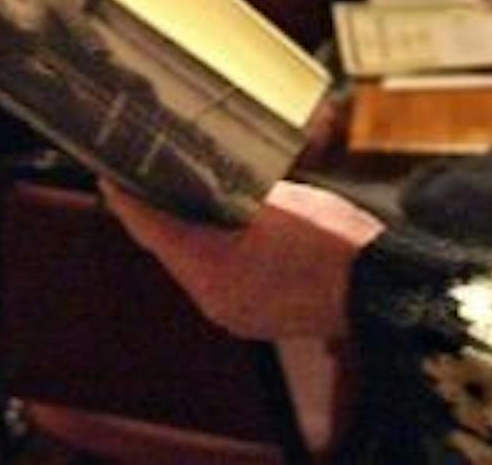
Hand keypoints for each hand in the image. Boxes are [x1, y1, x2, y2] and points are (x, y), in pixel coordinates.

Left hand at [100, 179, 383, 340]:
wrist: (380, 289)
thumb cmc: (336, 245)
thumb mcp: (279, 201)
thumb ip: (236, 192)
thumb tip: (214, 180)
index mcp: (212, 269)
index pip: (151, 229)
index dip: (126, 198)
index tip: (111, 175)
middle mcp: (214, 298)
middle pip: (168, 249)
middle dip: (158, 213)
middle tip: (148, 177)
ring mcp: (234, 312)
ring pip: (193, 265)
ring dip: (188, 234)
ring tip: (187, 197)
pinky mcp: (253, 316)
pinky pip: (218, 279)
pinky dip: (214, 253)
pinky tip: (228, 229)